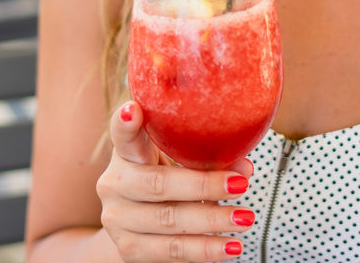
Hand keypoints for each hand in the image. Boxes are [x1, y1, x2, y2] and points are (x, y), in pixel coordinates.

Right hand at [96, 101, 255, 261]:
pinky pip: (171, 250)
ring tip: (245, 217)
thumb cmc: (166, 185)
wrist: (137, 231)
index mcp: (127, 154)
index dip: (125, 124)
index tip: (133, 110)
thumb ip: (207, 161)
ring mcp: (117, 219)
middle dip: (204, 185)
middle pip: (158, 183)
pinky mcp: (129, 249)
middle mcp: (114, 184)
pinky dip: (205, 249)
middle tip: (241, 185)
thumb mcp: (179, 166)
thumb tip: (245, 169)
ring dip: (213, 219)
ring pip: (169, 219)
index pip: (123, 136)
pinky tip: (230, 247)